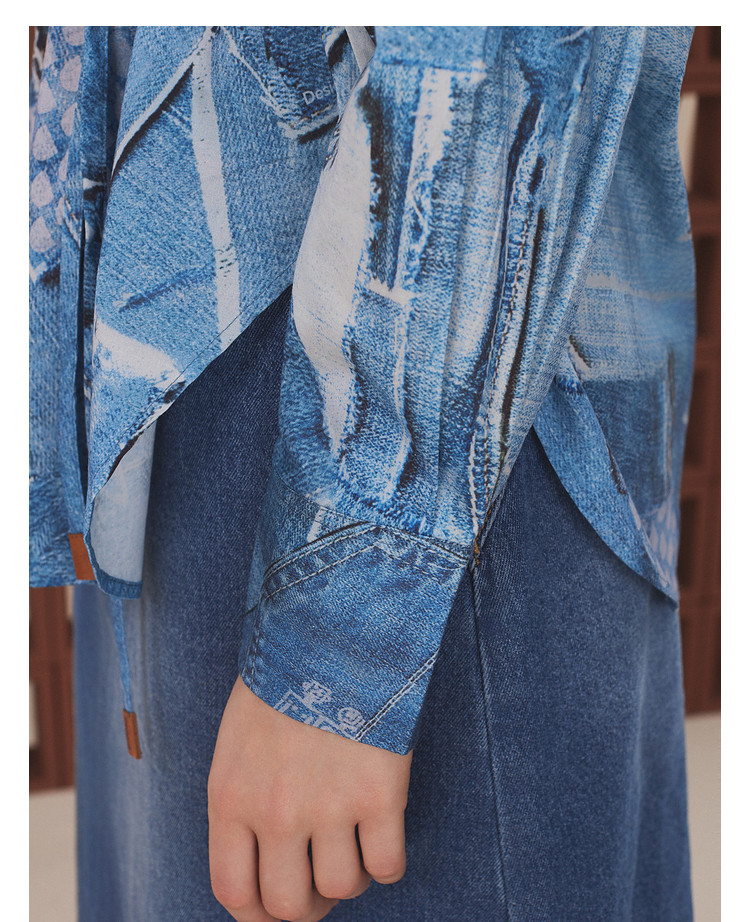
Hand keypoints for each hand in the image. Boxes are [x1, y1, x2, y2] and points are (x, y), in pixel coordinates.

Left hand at [208, 676, 412, 920]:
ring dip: (350, 875)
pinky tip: (382, 830)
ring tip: (353, 841)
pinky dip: (387, 861)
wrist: (331, 629)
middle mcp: (274, 812)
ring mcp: (328, 807)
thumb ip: (242, 800)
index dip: (258, 914)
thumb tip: (262, 857)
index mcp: (230, 797)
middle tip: (321, 876)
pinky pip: (387, 866)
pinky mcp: (379, 795)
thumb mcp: (238, 740)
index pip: (234, 893)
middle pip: (290, 905)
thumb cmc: (284, 678)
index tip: (277, 904)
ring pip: (343, 888)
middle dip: (309, 901)